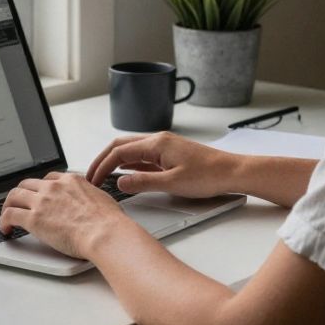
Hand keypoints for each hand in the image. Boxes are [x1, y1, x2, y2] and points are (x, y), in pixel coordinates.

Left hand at [0, 172, 134, 258]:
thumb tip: (94, 204)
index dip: (41, 188)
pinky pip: (10, 215)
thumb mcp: (102, 199)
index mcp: (71, 181)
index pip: (49, 179)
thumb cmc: (109, 222)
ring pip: (14, 196)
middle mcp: (54, 187)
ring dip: (8, 205)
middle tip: (19, 204)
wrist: (104, 233)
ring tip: (7, 215)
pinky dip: (3, 221)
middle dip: (21, 194)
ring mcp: (42, 202)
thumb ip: (91, 198)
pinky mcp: (33, 219)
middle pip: (28, 184)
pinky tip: (6, 229)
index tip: (39, 196)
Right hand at [86, 132, 237, 198]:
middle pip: (121, 146)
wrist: (232, 172)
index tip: (93, 180)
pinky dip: (129, 165)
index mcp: (156, 143)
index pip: (119, 152)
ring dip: (115, 161)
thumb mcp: (173, 183)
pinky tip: (126, 175)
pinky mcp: (170, 155)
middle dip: (103, 160)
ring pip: (131, 150)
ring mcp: (164, 147)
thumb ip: (143, 182)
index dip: (102, 166)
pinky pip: (143, 157)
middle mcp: (158, 140)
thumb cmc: (209, 175)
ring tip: (103, 176)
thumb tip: (120, 182)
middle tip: (91, 176)